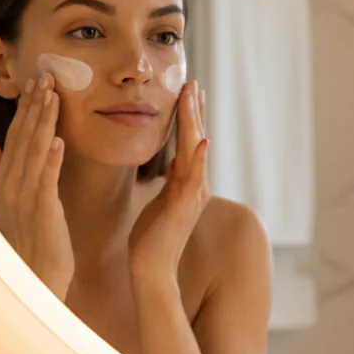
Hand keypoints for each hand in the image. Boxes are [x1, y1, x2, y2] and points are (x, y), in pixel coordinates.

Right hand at [0, 72, 74, 299]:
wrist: (37, 276)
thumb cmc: (30, 241)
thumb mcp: (12, 201)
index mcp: (7, 180)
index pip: (15, 136)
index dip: (24, 109)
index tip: (34, 83)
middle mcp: (12, 184)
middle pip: (22, 137)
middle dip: (34, 106)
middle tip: (45, 76)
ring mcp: (25, 197)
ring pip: (33, 151)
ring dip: (42, 122)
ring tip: (52, 96)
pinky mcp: (42, 210)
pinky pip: (46, 179)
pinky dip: (50, 159)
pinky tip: (58, 139)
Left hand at [128, 80, 209, 287]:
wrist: (151, 271)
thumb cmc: (151, 242)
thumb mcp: (159, 203)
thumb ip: (168, 184)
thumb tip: (171, 164)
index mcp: (186, 185)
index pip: (188, 144)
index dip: (189, 118)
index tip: (187, 92)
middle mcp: (194, 187)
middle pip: (195, 141)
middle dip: (194, 112)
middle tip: (192, 83)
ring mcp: (192, 196)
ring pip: (195, 151)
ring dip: (195, 123)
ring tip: (194, 96)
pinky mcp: (184, 206)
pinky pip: (194, 177)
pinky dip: (199, 157)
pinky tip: (202, 139)